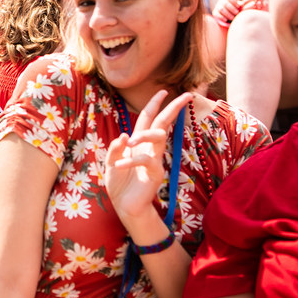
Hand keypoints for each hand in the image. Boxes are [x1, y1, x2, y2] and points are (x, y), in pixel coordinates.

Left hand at [104, 90, 191, 225]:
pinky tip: (118, 166)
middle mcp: (150, 149)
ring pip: (158, 138)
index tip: (164, 90)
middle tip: (186, 95)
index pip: (149, 119)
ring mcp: (155, 160)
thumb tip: (125, 135)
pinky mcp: (155, 174)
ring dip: (144, 135)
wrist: (125, 206)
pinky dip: (130, 160)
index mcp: (139, 143)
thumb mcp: (111, 162)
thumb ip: (115, 148)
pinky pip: (145, 160)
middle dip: (173, 108)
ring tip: (130, 142)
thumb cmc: (119, 183)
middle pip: (163, 124)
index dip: (155, 104)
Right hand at [211, 0, 241, 25]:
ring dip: (228, 14)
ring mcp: (217, 6)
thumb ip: (240, 4)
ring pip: (221, 9)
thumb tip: (242, 4)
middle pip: (225, 3)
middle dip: (232, 9)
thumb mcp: (238, 5)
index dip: (234, 2)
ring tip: (233, 18)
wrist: (228, 12)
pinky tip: (226, 20)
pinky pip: (217, 14)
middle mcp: (221, 0)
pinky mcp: (214, 12)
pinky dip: (222, 17)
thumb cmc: (235, 8)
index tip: (238, 7)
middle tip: (237, 13)